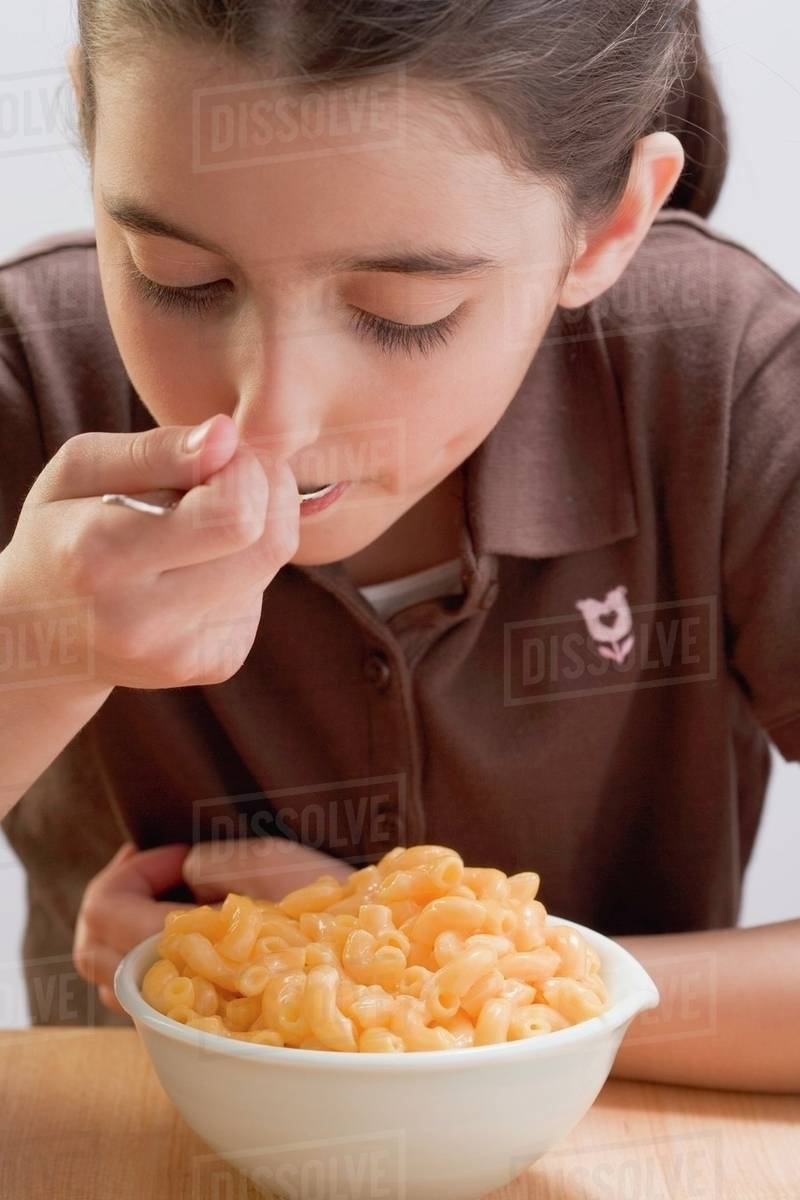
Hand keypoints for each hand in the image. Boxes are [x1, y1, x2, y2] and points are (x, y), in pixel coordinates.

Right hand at [1, 412, 299, 689]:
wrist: (42, 636)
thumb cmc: (62, 533)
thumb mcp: (80, 471)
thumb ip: (156, 450)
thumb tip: (229, 437)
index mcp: (102, 557)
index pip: (232, 514)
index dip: (246, 471)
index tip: (220, 457)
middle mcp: (144, 619)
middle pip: (270, 544)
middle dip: (268, 493)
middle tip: (230, 477)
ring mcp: (184, 653)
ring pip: (271, 567)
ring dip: (256, 530)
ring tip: (200, 525)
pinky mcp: (214, 665)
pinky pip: (261, 597)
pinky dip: (243, 569)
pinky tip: (197, 567)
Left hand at [74, 838, 353, 1014]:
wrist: (368, 974)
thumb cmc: (327, 918)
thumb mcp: (273, 864)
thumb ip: (210, 864)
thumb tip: (180, 872)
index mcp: (183, 952)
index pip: (108, 911)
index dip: (133, 870)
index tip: (180, 852)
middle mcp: (170, 994)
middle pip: (89, 946)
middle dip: (114, 892)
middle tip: (160, 863)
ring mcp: (179, 1014)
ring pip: (103, 974)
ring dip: (123, 921)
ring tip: (168, 889)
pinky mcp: (193, 1019)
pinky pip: (134, 988)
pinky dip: (140, 948)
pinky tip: (183, 922)